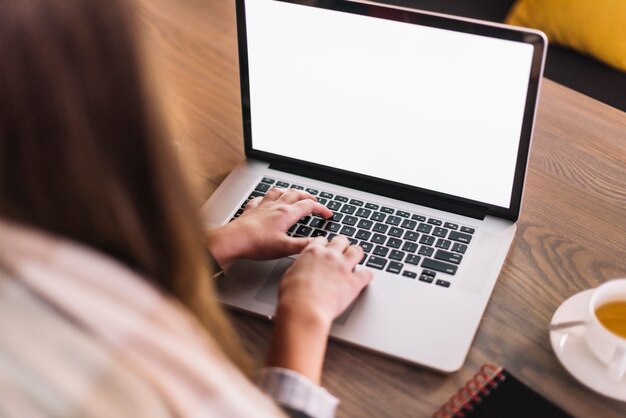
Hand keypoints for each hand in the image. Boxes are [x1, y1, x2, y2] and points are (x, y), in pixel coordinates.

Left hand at [204, 187, 332, 265]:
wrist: (234, 239)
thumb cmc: (257, 244)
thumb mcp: (285, 248)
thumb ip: (303, 244)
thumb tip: (318, 242)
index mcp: (286, 213)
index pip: (309, 206)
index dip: (321, 208)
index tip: (328, 214)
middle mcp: (276, 206)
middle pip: (296, 194)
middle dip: (308, 196)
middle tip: (314, 200)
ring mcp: (263, 206)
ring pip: (279, 192)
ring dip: (289, 191)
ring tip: (293, 194)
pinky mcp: (251, 209)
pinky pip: (261, 199)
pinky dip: (267, 198)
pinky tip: (266, 201)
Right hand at [278, 235, 372, 325]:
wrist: (303, 309)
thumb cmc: (293, 296)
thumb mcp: (290, 274)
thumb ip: (301, 266)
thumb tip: (302, 268)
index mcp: (313, 252)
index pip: (323, 240)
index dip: (326, 245)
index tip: (327, 249)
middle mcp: (330, 256)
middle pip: (342, 241)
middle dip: (343, 246)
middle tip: (342, 253)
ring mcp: (343, 268)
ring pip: (357, 251)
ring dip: (356, 255)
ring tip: (356, 261)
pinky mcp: (354, 282)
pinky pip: (367, 274)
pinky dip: (367, 276)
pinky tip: (365, 278)